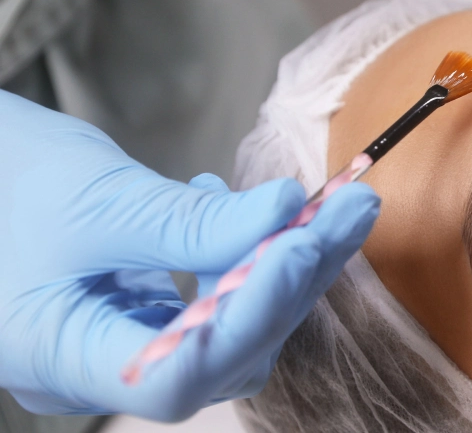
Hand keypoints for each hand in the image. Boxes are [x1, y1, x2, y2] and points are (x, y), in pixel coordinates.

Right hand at [0, 91, 379, 420]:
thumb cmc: (6, 179)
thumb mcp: (99, 199)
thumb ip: (192, 224)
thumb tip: (288, 214)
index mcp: (58, 358)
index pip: (179, 377)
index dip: (251, 318)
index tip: (301, 243)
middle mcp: (89, 370)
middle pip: (221, 353)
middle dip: (294, 278)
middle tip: (352, 207)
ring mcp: (112, 344)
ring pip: (226, 331)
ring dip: (281, 267)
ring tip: (317, 204)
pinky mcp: (131, 315)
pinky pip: (207, 307)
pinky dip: (239, 261)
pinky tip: (240, 209)